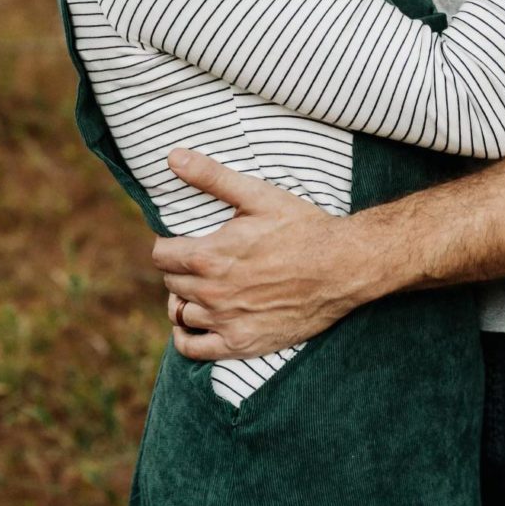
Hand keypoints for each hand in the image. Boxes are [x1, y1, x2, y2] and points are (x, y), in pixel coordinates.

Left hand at [151, 151, 375, 359]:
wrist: (342, 267)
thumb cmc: (302, 228)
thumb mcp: (258, 195)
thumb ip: (211, 177)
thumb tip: (173, 156)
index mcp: (208, 256)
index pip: (161, 255)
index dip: (169, 244)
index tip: (183, 241)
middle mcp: (211, 293)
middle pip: (171, 282)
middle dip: (179, 269)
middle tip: (199, 260)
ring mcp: (226, 321)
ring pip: (180, 313)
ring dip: (184, 299)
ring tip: (199, 288)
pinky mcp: (242, 343)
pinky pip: (194, 349)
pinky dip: (186, 338)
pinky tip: (194, 325)